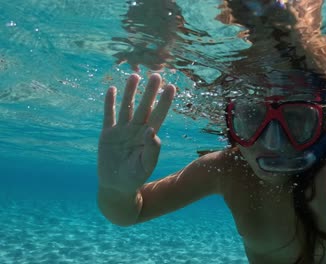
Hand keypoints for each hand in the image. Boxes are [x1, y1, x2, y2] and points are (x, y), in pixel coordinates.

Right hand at [97, 73, 175, 192]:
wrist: (116, 186)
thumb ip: (151, 150)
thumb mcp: (145, 166)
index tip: (171, 87)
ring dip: (130, 92)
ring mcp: (121, 131)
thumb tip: (153, 132)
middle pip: (144, 107)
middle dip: (150, 92)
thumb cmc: (134, 178)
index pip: (158, 115)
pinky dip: (109, 103)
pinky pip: (108, 116)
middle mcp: (136, 130)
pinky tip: (111, 90)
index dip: (164, 102)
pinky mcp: (107, 135)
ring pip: (127, 107)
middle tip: (156, 75)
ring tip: (134, 76)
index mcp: (148, 137)